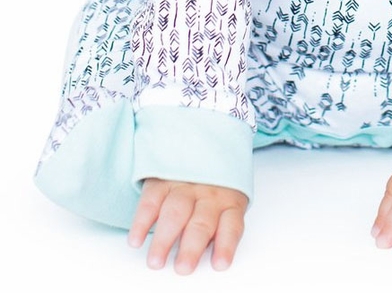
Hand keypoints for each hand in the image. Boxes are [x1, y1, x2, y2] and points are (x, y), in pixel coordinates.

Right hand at [128, 178, 247, 273]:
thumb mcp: (230, 202)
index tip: (220, 264)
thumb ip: (222, 227)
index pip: (231, 225)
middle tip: (183, 267)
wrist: (205, 146)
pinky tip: (137, 239)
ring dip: (164, 238)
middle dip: (192, 247)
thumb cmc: (217, 186)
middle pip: (201, 223)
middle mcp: (208, 194)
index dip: (226, 245)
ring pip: (175, 212)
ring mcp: (185, 186)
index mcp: (230, 202)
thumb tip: (212, 257)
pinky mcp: (162, 180)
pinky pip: (151, 200)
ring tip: (156, 260)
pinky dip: (142, 221)